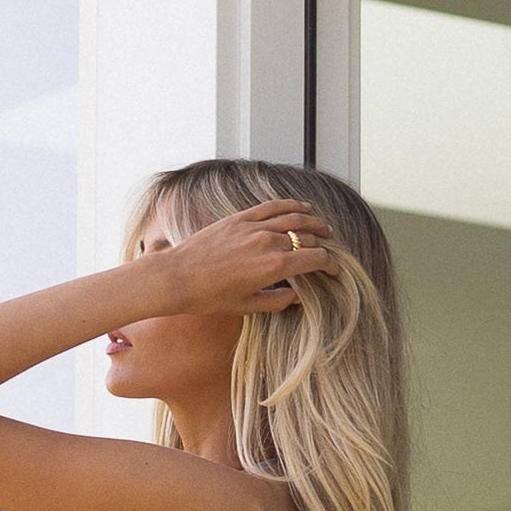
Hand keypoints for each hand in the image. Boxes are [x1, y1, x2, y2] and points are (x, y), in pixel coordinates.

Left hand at [146, 201, 350, 316]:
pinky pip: (272, 206)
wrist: (176, 278)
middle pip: (307, 237)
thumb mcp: (247, 306)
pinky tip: (302, 206)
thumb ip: (277, 301)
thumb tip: (297, 296)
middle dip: (322, 245)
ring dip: (314, 221)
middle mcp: (268, 242)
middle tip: (327, 251)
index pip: (315, 259)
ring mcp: (253, 227)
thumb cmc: (208, 297)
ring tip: (324, 228)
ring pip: (295, 217)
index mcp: (274, 266)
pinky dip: (291, 204)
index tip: (333, 271)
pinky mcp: (240, 218)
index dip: (330, 265)